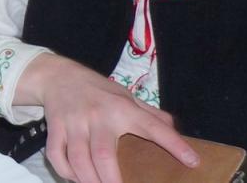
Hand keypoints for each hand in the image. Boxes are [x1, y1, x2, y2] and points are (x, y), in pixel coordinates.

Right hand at [18, 54, 197, 182]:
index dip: (173, 144)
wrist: (58, 75)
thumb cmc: (98, 90)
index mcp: (123, 108)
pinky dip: (65, 171)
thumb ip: (150, 113)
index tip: (192, 162)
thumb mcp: (127, 96)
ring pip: (78, 159)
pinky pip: (56, 154)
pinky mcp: (54, 127)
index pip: (152, 127)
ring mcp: (74, 122)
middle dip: (111, 180)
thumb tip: (173, 130)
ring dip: (87, 180)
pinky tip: (75, 177)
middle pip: (104, 155)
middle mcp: (98, 115)